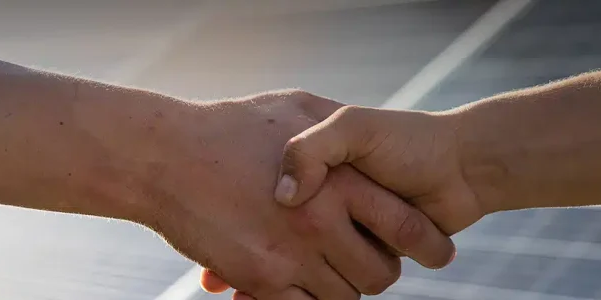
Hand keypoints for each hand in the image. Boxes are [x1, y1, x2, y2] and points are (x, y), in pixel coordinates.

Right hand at [84, 91, 453, 298]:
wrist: (163, 154)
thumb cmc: (229, 126)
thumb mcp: (297, 107)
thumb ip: (337, 130)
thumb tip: (367, 149)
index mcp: (339, 179)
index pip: (406, 227)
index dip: (428, 244)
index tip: (438, 252)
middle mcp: (320, 221)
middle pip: (379, 273)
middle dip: (380, 271)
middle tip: (370, 260)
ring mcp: (290, 255)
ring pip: (344, 298)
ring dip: (343, 290)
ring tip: (330, 269)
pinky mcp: (259, 279)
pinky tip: (301, 287)